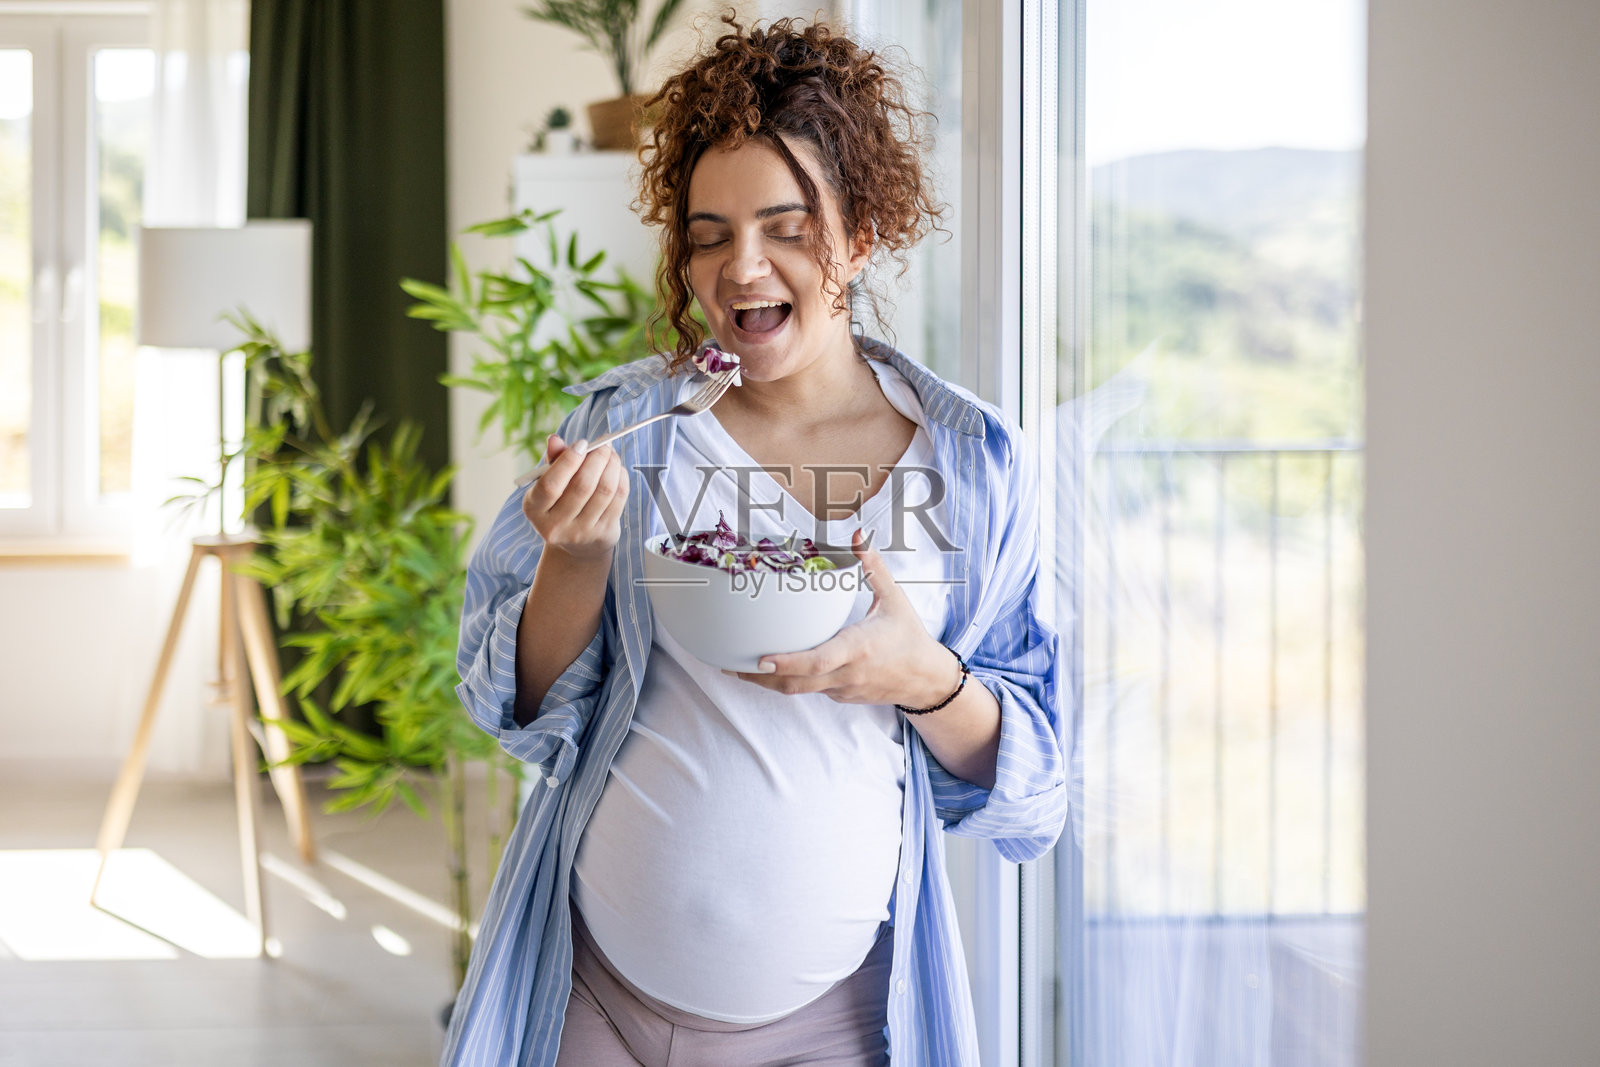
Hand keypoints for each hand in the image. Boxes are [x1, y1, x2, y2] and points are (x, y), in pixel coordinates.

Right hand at [521, 434, 627, 561]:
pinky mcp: (603, 534)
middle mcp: (555, 526)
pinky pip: (619, 499)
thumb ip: (553, 460)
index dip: (568, 461)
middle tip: (604, 444)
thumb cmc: (560, 502)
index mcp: (534, 509)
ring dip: (612, 465)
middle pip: (582, 486)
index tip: (582, 443)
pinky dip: (621, 478)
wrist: (576, 544)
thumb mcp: (550, 482)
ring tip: (611, 454)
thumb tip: (555, 440)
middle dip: (597, 458)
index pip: (550, 485)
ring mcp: (581, 533)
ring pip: (604, 491)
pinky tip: (617, 469)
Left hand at [725, 529, 957, 705]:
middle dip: (760, 677)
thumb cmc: (908, 637)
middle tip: (729, 664)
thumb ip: (873, 567)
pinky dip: (786, 681)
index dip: (789, 662)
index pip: (819, 660)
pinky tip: (766, 669)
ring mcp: (841, 688)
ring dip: (766, 683)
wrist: (926, 680)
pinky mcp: (839, 696)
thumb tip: (857, 534)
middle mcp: (847, 673)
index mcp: (858, 648)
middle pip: (797, 682)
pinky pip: (808, 690)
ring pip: (797, 691)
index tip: (761, 659)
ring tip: (735, 668)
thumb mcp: (893, 599)